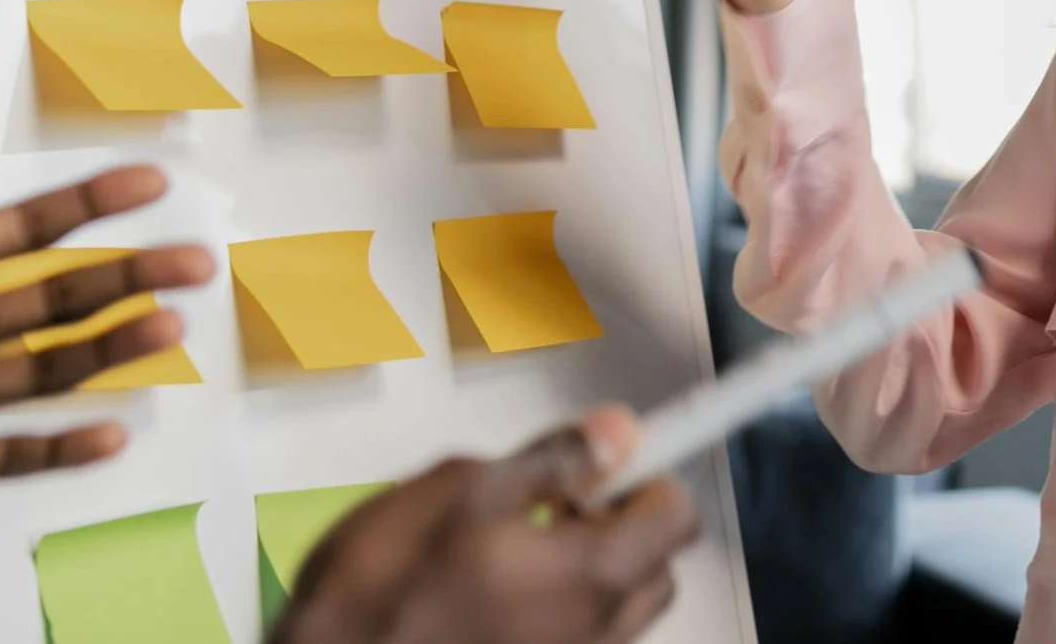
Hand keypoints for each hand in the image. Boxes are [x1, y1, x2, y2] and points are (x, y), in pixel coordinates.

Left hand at [0, 165, 215, 501]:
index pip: (17, 228)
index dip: (87, 203)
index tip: (153, 182)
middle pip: (50, 299)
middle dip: (129, 277)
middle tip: (196, 264)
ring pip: (42, 371)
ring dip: (112, 351)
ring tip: (173, 332)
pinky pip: (1, 456)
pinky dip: (58, 450)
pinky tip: (111, 436)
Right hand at [274, 406, 702, 643]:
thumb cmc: (378, 591)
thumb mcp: (460, 489)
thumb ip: (551, 460)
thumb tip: (617, 432)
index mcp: (592, 576)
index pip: (677, 515)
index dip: (649, 471)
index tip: (612, 453)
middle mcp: (598, 632)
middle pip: (655, 567)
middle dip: (622, 523)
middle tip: (555, 497)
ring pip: (616, 607)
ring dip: (590, 568)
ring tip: (515, 544)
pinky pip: (576, 635)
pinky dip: (556, 606)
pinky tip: (492, 590)